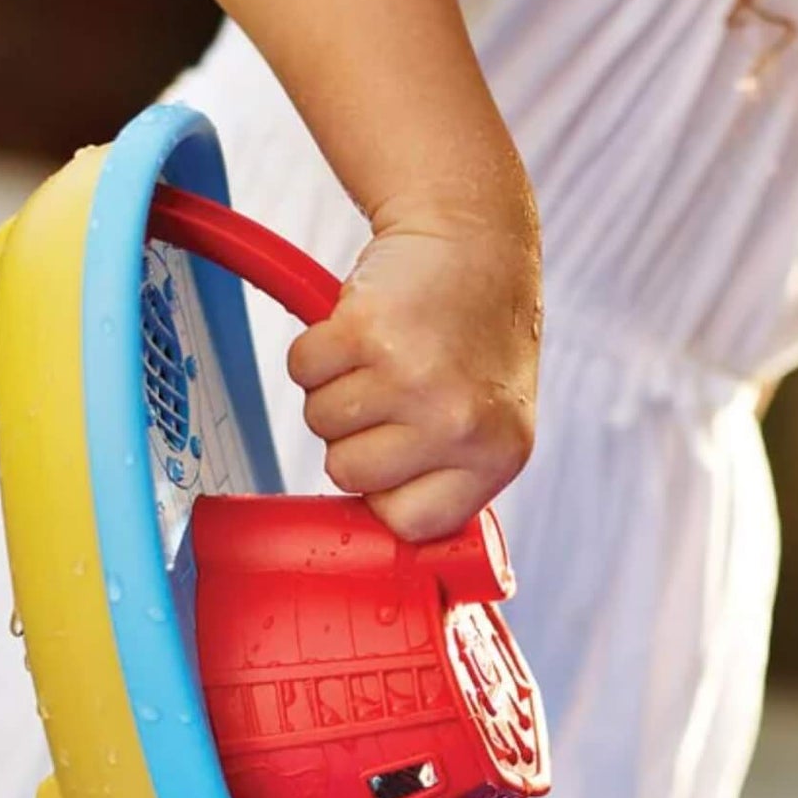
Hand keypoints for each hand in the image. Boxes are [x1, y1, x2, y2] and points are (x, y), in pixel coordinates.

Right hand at [286, 208, 541, 541]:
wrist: (474, 243)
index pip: (406, 524)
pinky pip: (301, 370)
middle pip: (346, 474)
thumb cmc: (474, 341)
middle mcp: (457, 423)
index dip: (388, 491)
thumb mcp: (491, 423)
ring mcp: (411, 377)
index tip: (403, 454)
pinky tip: (364, 328)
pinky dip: (317, 348)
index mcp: (496, 458)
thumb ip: (449, 482)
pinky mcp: (366, 330)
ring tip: (386, 356)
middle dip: (357, 434)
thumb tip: (385, 555)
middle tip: (397, 389)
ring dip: (337, 388)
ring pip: (319, 423)